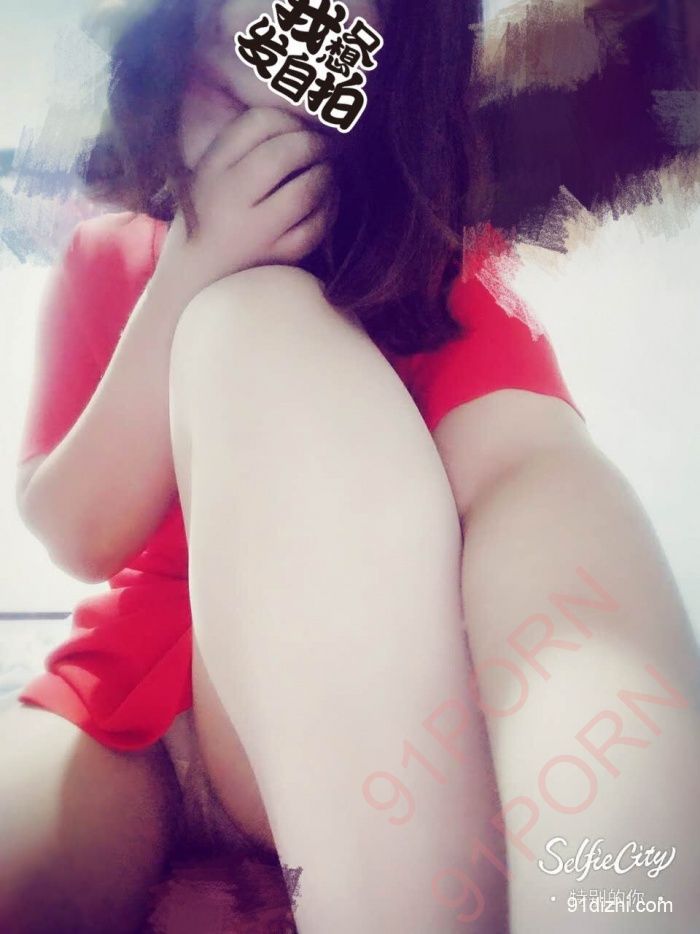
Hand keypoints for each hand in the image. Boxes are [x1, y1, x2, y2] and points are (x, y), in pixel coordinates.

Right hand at [153, 107, 337, 302]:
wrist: (190, 285)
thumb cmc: (208, 223)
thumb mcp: (208, 179)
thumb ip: (241, 151)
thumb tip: (300, 120)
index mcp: (210, 169)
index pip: (258, 123)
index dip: (290, 119)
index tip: (301, 126)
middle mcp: (227, 197)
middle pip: (284, 153)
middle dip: (315, 144)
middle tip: (327, 146)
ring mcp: (252, 231)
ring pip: (305, 190)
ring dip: (326, 176)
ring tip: (328, 172)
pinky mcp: (274, 259)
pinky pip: (315, 226)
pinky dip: (329, 208)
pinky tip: (327, 201)